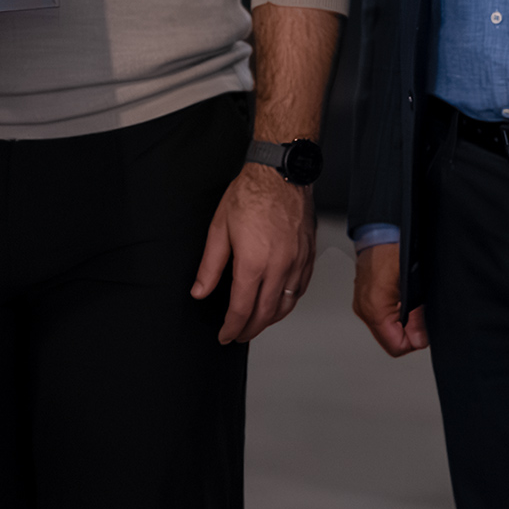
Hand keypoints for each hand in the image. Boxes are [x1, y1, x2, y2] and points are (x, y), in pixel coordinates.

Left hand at [190, 162, 315, 343]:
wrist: (280, 173)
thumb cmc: (250, 195)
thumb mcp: (219, 229)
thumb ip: (209, 267)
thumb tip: (200, 291)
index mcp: (254, 263)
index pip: (242, 309)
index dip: (232, 327)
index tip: (225, 335)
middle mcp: (280, 268)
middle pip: (265, 314)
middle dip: (250, 330)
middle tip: (238, 335)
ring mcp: (298, 263)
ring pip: (286, 305)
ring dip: (270, 320)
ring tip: (256, 324)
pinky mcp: (308, 256)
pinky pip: (300, 290)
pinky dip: (288, 303)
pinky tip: (279, 303)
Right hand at [351, 242, 428, 357]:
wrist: (381, 232)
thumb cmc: (395, 252)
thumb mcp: (414, 289)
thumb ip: (417, 319)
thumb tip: (420, 340)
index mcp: (374, 309)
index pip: (396, 347)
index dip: (414, 340)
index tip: (422, 327)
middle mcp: (364, 310)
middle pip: (390, 341)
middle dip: (408, 332)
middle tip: (419, 314)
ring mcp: (362, 305)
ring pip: (385, 331)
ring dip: (401, 323)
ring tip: (410, 304)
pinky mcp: (363, 299)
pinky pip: (380, 318)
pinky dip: (393, 315)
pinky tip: (401, 300)